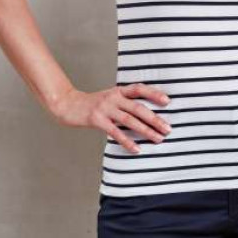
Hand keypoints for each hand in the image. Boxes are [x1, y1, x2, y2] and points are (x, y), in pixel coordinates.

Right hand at [51, 82, 171, 153]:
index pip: (139, 89)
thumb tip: (147, 114)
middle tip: (168, 129)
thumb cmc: (94, 104)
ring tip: (158, 139)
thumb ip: (125, 102)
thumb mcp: (110, 98)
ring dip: (146, 130)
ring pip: (129, 120)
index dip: (153, 94)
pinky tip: (137, 149)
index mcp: (118, 90)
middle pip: (138, 107)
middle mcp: (113, 97)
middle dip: (155, 119)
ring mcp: (105, 108)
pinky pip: (115, 132)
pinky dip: (127, 141)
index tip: (167, 101)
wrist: (69, 105)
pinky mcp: (97, 120)